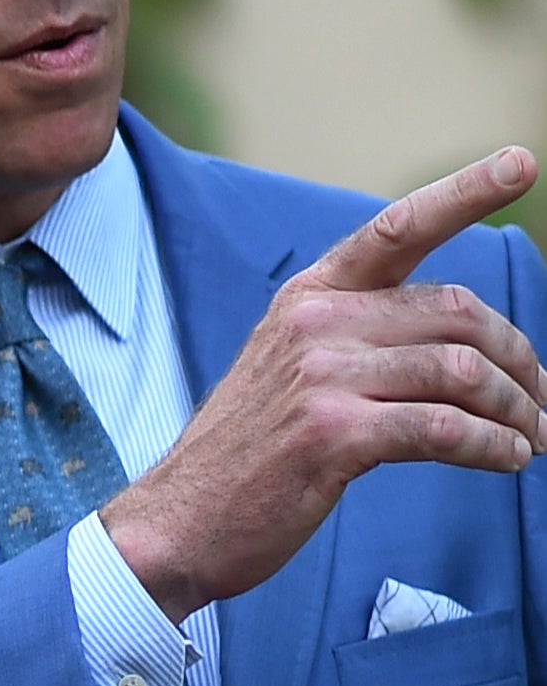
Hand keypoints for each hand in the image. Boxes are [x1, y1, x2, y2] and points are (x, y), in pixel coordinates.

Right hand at [102, 147, 546, 621]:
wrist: (176, 524)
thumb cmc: (248, 456)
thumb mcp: (291, 373)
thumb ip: (360, 340)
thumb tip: (467, 348)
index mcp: (308, 298)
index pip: (398, 229)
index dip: (464, 192)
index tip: (522, 161)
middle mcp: (315, 324)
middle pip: (458, 313)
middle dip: (519, 359)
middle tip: (541, 400)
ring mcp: (321, 377)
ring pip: (462, 372)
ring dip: (515, 411)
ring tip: (531, 439)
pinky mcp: (334, 434)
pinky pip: (445, 428)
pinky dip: (491, 446)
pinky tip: (507, 460)